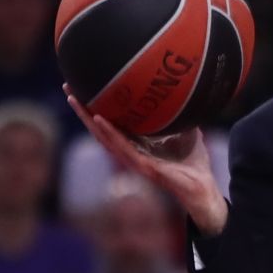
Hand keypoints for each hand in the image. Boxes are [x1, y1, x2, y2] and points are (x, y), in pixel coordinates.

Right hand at [65, 85, 227, 234]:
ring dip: (87, 118)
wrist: (203, 185)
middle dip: (82, 108)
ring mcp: (133, 159)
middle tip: (68, 87)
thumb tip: (184, 90)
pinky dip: (109, 132)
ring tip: (74, 99)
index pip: (111, 122)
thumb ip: (181, 114)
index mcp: (136, 143)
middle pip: (99, 128)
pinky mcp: (142, 166)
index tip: (84, 87)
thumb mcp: (187, 130)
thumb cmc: (194, 162)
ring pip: (103, 137)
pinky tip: (98, 118)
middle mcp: (129, 151)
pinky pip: (122, 147)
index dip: (96, 106)